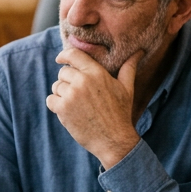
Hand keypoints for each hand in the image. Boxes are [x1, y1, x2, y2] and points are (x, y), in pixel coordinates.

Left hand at [46, 47, 141, 168]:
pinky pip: (50, 100)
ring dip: (62, 95)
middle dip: (67, 81)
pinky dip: (56, 106)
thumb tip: (140, 51)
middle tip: (78, 95)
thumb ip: (128, 68)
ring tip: (76, 105)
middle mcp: (83, 81)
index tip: (60, 59)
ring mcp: (71, 95)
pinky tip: (69, 112)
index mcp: (97, 73)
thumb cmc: (120, 113)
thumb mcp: (127, 88)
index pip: (73, 55)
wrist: (114, 140)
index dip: (64, 55)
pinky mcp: (63, 108)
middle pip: (63, 72)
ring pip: (56, 87)